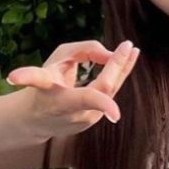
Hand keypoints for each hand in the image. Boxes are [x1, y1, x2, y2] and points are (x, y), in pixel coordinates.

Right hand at [5, 39, 139, 139]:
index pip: (77, 98)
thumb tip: (112, 55)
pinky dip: (115, 77)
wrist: (35, 121)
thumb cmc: (46, 84)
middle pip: (102, 91)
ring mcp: (84, 121)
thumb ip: (85, 50)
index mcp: (57, 98)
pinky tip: (126, 63)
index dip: (99, 102)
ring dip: (123, 69)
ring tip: (133, 51)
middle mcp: (71, 113)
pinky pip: (108, 95)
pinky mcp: (92, 121)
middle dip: (117, 67)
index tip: (107, 109)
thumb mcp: (57, 59)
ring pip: (111, 92)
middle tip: (128, 47)